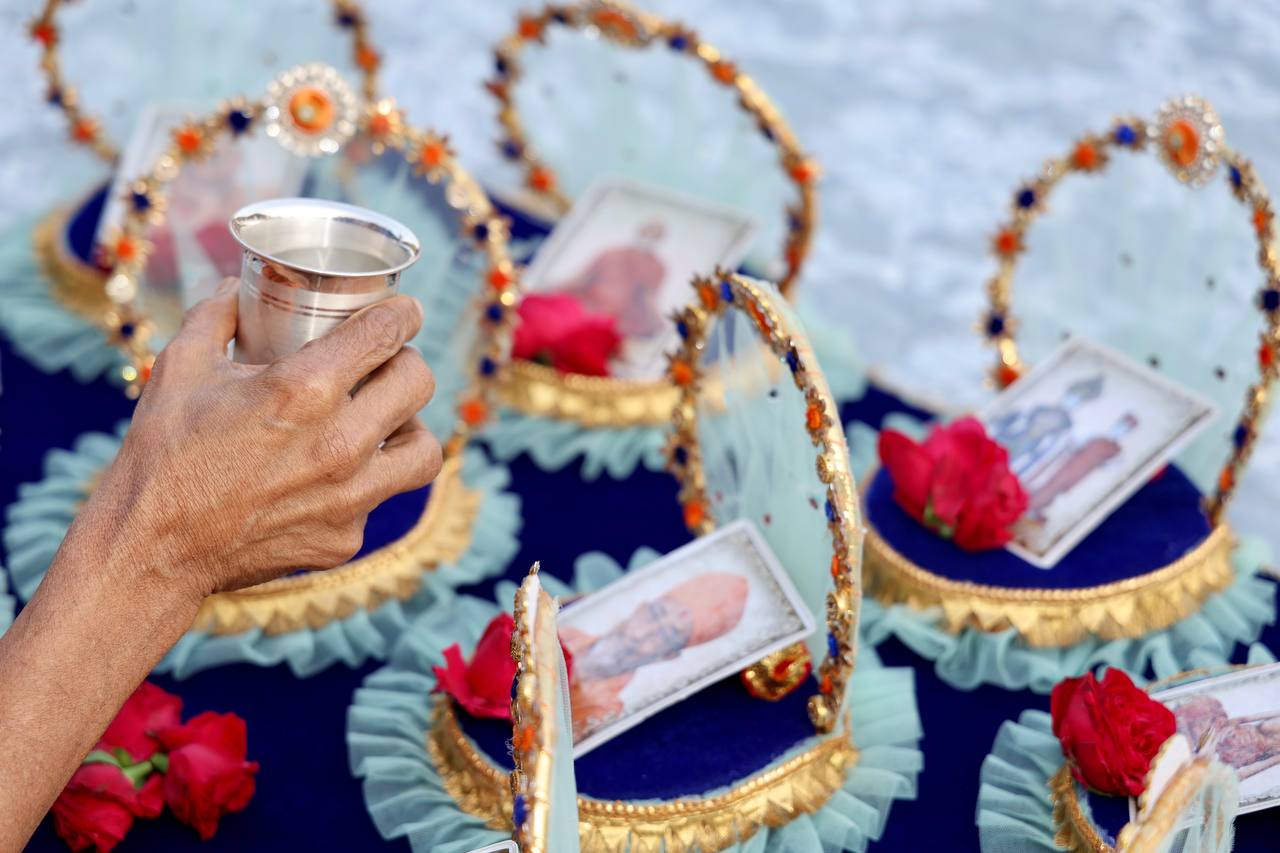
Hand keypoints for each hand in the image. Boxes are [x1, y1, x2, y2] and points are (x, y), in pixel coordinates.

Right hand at [62, 278, 441, 604]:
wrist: (152, 551)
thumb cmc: (163, 455)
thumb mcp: (181, 368)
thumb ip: (215, 316)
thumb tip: (237, 287)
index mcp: (304, 390)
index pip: (385, 334)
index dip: (403, 314)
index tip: (406, 312)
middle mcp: (339, 443)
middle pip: (418, 383)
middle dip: (406, 362)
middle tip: (388, 364)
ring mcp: (349, 497)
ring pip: (424, 449)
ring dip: (410, 427)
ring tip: (386, 420)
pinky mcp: (346, 537)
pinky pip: (380, 497)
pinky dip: (367, 480)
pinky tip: (339, 473)